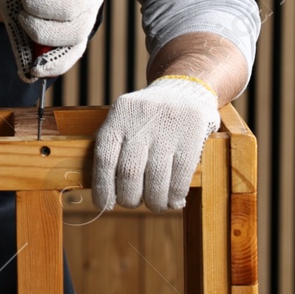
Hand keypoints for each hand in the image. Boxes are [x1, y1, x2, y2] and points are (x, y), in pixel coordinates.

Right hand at [0, 0, 110, 81]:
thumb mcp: (16, 10)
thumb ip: (24, 41)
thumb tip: (29, 77)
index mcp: (75, 16)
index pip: (75, 50)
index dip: (57, 63)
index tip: (36, 69)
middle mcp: (91, 3)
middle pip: (73, 34)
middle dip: (38, 27)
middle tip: (22, 10)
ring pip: (66, 11)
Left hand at [91, 77, 220, 211]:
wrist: (184, 88)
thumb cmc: (148, 116)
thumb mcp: (125, 120)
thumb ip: (115, 148)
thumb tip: (105, 192)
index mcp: (118, 117)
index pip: (105, 159)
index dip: (103, 188)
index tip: (105, 205)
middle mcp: (141, 121)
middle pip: (129, 173)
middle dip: (130, 198)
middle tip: (133, 202)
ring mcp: (167, 128)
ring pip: (155, 180)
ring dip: (154, 202)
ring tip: (155, 204)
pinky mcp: (191, 135)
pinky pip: (180, 177)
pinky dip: (174, 195)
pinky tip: (173, 200)